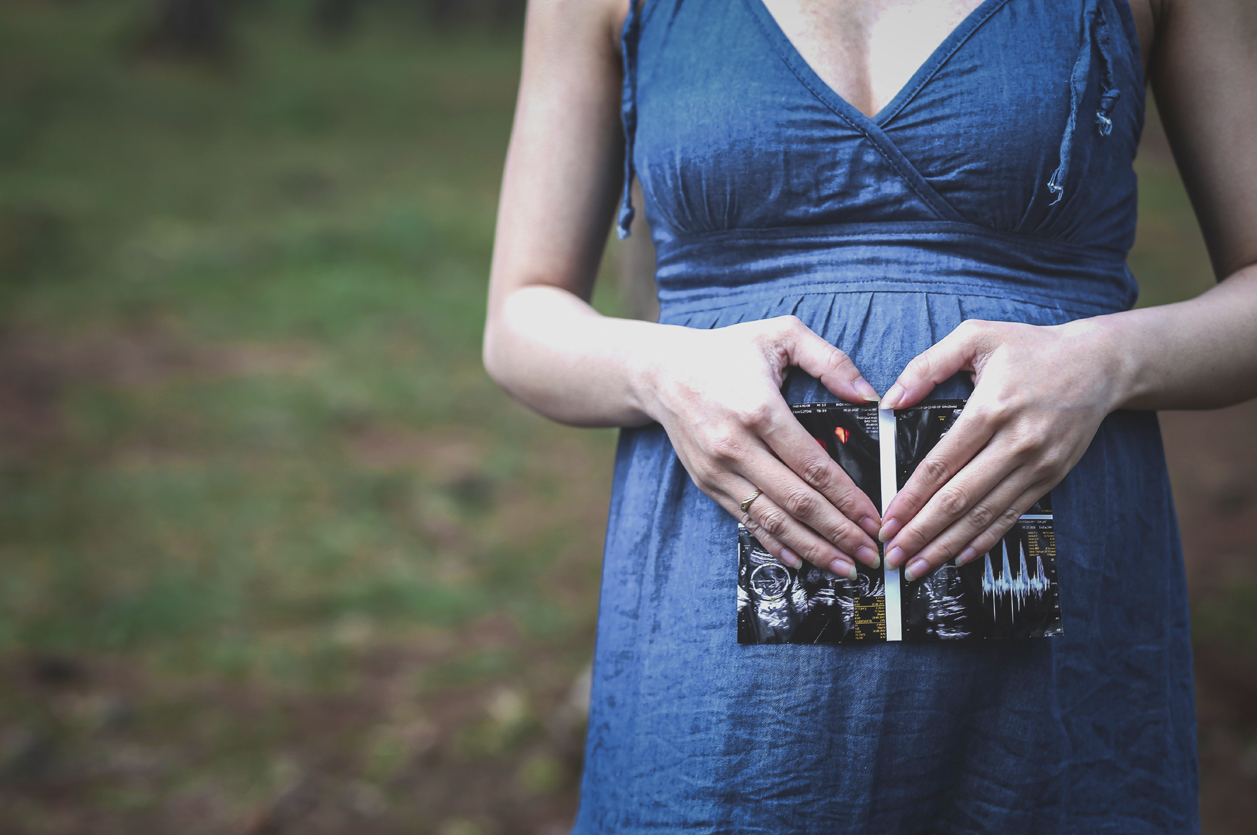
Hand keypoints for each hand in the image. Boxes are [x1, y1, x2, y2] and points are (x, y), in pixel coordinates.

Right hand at [641, 316, 883, 578]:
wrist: (661, 371)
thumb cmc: (726, 351)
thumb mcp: (781, 334)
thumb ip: (830, 360)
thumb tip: (869, 396)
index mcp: (760, 410)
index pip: (814, 467)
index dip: (848, 499)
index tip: (874, 520)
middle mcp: (737, 446)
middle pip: (797, 502)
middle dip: (839, 533)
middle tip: (871, 555)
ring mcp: (719, 470)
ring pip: (773, 520)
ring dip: (812, 548)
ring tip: (845, 566)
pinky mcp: (708, 483)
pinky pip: (746, 520)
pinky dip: (776, 544)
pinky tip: (802, 559)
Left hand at [878, 318, 1122, 580]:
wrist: (1100, 364)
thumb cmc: (1032, 348)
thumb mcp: (976, 337)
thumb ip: (928, 365)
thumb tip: (891, 399)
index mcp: (991, 409)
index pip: (941, 464)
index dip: (911, 497)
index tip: (887, 520)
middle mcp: (1015, 442)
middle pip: (959, 498)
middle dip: (921, 532)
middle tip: (893, 555)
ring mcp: (1036, 464)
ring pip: (984, 514)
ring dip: (947, 544)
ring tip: (917, 566)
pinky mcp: (1050, 477)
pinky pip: (1012, 515)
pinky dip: (985, 539)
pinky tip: (960, 556)